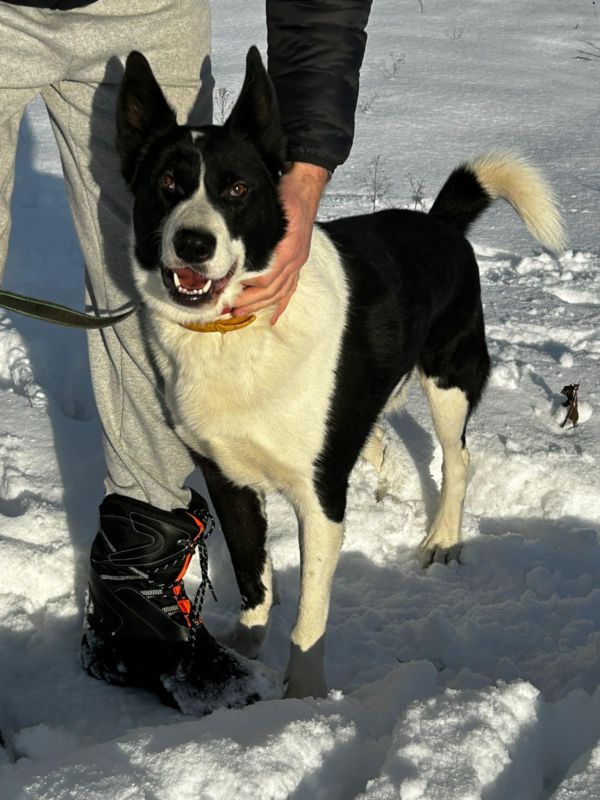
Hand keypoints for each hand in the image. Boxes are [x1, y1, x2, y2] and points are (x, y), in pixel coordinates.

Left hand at [230, 162, 329, 323]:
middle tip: (228, 309)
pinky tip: (273, 317)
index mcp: (286, 250)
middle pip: (271, 291)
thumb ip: (256, 235)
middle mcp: (293, 260)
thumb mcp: (268, 213)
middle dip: (249, 302)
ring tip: (242, 313)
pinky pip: (290, 289)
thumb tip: (235, 256)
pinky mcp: (298, 262)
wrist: (305, 188)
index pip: (264, 278)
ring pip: (280, 293)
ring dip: (261, 306)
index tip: (227, 292)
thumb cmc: (285, 198)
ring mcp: (297, 263)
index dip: (246, 289)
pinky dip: (281, 304)